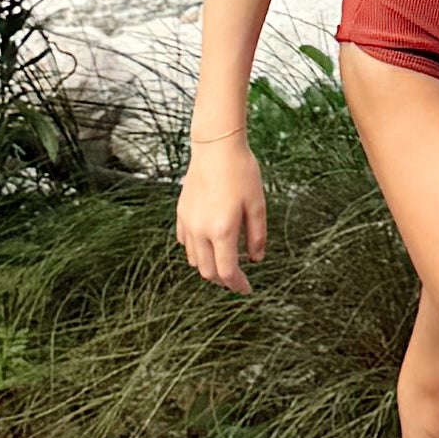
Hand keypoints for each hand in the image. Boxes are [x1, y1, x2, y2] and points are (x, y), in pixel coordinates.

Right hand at [177, 147, 266, 290]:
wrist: (216, 148)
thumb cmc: (240, 172)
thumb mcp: (257, 205)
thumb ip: (257, 236)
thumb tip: (256, 258)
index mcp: (222, 230)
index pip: (227, 272)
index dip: (238, 285)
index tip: (247, 289)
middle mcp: (201, 231)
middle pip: (208, 271)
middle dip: (224, 280)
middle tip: (239, 278)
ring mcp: (188, 223)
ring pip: (194, 260)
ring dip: (209, 267)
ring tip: (225, 262)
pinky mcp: (181, 214)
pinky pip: (185, 243)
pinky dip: (197, 251)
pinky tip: (209, 244)